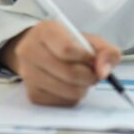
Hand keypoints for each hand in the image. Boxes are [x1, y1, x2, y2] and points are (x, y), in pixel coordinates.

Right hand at [0, 21, 120, 106]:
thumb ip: (105, 49)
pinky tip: (70, 85)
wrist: (40, 50)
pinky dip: (73, 96)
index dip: (87, 58)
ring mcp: (29, 74)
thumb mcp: (86, 38)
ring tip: (82, 78)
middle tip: (92, 72)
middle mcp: (31, 51)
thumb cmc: (66, 42)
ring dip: (83, 87)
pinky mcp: (32, 94)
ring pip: (69, 91)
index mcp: (45, 31)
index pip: (68, 50)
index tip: (93, 59)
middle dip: (90, 75)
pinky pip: (63, 102)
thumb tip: (104, 72)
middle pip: (70, 73)